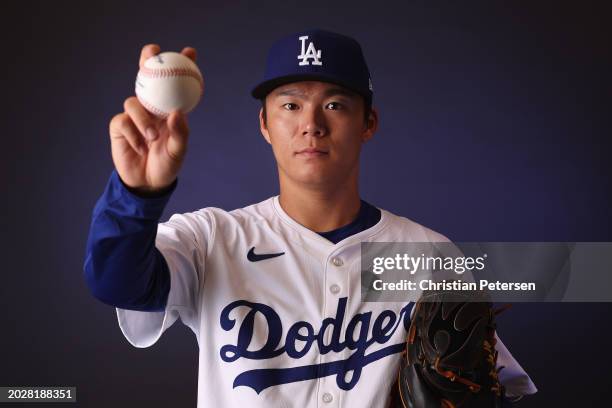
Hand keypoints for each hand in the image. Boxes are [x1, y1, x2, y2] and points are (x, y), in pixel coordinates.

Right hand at [108, 44, 196, 194]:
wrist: (147, 182)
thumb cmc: (167, 165)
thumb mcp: (179, 151)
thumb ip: (180, 132)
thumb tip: (175, 112)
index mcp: (169, 109)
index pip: (175, 83)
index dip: (181, 65)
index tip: (190, 52)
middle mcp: (151, 107)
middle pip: (146, 76)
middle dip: (147, 59)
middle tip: (153, 52)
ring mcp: (134, 116)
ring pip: (133, 102)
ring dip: (144, 118)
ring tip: (152, 137)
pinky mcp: (119, 126)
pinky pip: (123, 122)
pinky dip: (133, 134)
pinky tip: (140, 147)